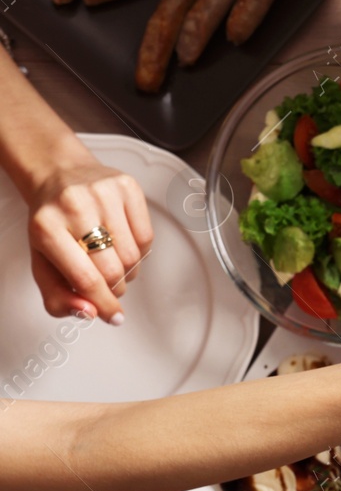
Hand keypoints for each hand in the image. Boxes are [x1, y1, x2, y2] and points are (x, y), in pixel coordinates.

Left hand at [26, 151, 152, 321]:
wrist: (59, 174)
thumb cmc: (51, 221)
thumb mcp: (42, 261)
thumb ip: (58, 296)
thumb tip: (88, 313)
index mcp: (45, 228)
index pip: (85, 278)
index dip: (103, 304)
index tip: (113, 317)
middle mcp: (74, 206)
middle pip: (113, 270)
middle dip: (114, 287)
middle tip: (108, 285)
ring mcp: (103, 194)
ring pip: (133, 257)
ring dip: (128, 271)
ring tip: (113, 261)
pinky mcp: (127, 187)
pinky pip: (147, 237)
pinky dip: (140, 251)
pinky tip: (124, 244)